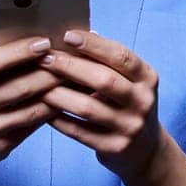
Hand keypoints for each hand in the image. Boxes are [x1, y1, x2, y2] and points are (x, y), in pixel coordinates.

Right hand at [0, 34, 64, 172]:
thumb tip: (30, 31)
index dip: (20, 51)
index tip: (46, 41)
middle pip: (21, 86)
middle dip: (52, 71)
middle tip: (75, 58)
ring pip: (33, 109)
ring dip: (59, 92)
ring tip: (78, 78)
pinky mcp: (0, 146)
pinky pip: (33, 126)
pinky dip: (53, 111)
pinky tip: (67, 100)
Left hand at [38, 29, 163, 184]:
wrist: (146, 150)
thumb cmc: (127, 104)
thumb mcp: (129, 81)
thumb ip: (106, 62)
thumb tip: (71, 37)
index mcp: (147, 78)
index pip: (121, 56)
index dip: (94, 44)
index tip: (67, 35)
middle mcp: (143, 101)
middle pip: (103, 80)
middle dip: (70, 67)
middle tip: (45, 58)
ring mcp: (130, 127)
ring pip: (88, 107)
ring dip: (59, 93)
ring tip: (37, 83)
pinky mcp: (114, 148)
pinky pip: (79, 132)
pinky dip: (59, 119)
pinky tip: (43, 108)